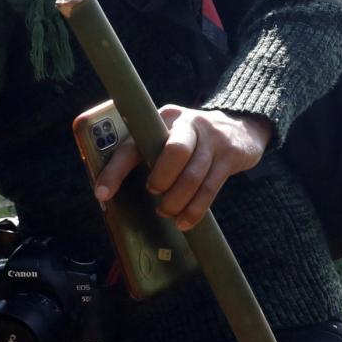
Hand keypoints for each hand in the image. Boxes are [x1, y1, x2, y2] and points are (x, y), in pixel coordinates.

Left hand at [89, 106, 270, 231]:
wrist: (239, 128)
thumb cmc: (188, 140)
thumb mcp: (165, 137)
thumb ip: (144, 154)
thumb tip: (111, 193)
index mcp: (160, 120)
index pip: (133, 145)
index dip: (116, 171)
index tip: (102, 194)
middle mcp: (187, 124)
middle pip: (176, 152)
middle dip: (161, 179)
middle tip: (154, 193)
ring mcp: (212, 139)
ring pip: (194, 175)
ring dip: (177, 200)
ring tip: (167, 212)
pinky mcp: (229, 156)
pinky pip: (210, 188)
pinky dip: (195, 209)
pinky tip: (184, 221)